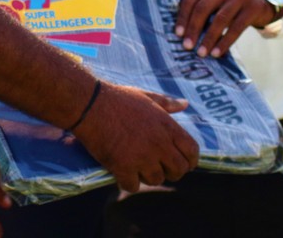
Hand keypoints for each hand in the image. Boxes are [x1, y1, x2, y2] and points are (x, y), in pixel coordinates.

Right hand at [72, 82, 197, 192]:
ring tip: (139, 168)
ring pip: (156, 180)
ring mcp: (142, 157)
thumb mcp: (146, 97)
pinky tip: (122, 174)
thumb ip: (167, 103)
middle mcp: (159, 143)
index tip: (186, 164)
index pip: (191, 150)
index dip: (191, 160)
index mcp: (167, 126)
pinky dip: (128, 182)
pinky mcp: (123, 167)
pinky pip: (133, 186)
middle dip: (172, 172)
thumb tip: (185, 104)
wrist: (90, 104)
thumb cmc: (118, 99)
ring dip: (148, 177)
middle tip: (160, 168)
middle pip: (178, 170)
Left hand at [174, 0, 274, 58]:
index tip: (178, 34)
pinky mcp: (253, 7)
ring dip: (208, 38)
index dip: (183, 16)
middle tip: (187, 46)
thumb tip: (182, 33)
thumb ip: (202, 6)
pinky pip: (236, 28)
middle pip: (203, 7)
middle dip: (194, 29)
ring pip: (220, 19)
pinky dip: (225, 42)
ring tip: (202, 53)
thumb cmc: (232, 3)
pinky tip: (217, 52)